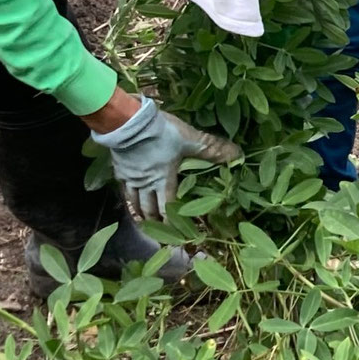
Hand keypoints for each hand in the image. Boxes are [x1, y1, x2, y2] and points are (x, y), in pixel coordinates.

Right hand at [92, 96, 240, 221]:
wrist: (128, 122)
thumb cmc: (161, 134)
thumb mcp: (191, 140)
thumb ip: (213, 149)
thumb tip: (239, 157)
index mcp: (163, 180)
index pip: (168, 208)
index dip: (172, 223)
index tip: (176, 236)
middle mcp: (146, 184)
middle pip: (149, 208)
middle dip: (154, 222)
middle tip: (158, 234)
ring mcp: (130, 177)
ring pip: (134, 200)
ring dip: (139, 212)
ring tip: (142, 220)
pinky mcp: (119, 167)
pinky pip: (123, 186)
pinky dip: (127, 195)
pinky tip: (129, 193)